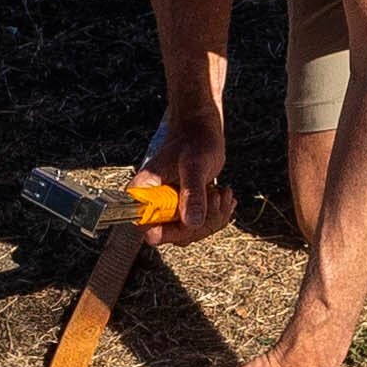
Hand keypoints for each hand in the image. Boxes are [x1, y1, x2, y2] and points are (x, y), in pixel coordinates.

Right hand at [140, 109, 236, 245]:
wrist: (201, 131)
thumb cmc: (194, 141)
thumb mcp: (194, 165)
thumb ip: (192, 193)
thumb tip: (192, 224)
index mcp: (143, 192)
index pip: (147, 229)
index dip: (172, 231)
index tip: (195, 217)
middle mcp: (152, 204)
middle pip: (172, 235)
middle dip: (200, 223)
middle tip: (215, 196)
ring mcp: (169, 208)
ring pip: (190, 233)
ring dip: (213, 217)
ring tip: (222, 192)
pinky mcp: (183, 209)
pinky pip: (200, 225)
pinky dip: (218, 214)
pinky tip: (224, 194)